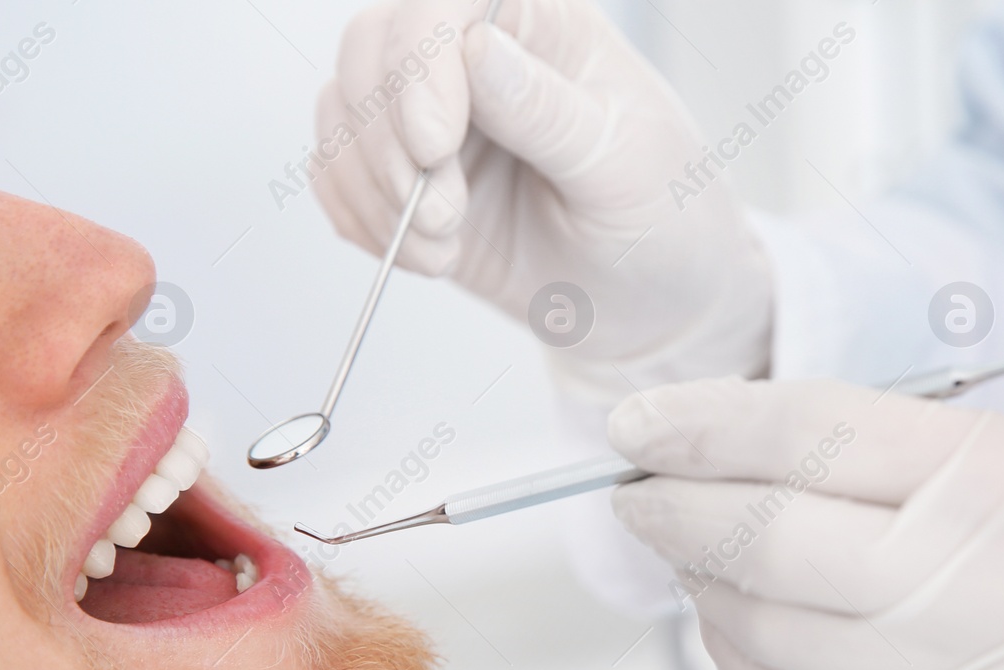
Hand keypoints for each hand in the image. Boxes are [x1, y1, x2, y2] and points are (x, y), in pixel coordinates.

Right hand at [312, 0, 771, 402]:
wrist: (655, 306)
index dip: (419, 65)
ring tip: (444, 246)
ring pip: (345, 114)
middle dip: (389, 143)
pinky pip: (339, 177)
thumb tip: (475, 47)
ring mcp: (435, 117)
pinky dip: (364, 223)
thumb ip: (548, 112)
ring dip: (375, 191)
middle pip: (373, 49)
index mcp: (542, 25)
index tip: (434, 145)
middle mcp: (476, 57)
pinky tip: (429, 256)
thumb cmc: (665, 221)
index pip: (445, 3)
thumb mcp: (626, 168)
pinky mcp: (409, 178)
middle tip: (440, 216)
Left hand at [606, 377, 1003, 669]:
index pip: (814, 438)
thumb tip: (734, 453)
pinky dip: (750, 662)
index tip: (633, 423)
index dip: (702, 425)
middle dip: (675, 514)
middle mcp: (987, 590)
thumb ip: (892, 452)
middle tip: (635, 492)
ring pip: (770, 641)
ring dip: (704, 592)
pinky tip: (742, 626)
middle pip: (771, 546)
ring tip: (692, 555)